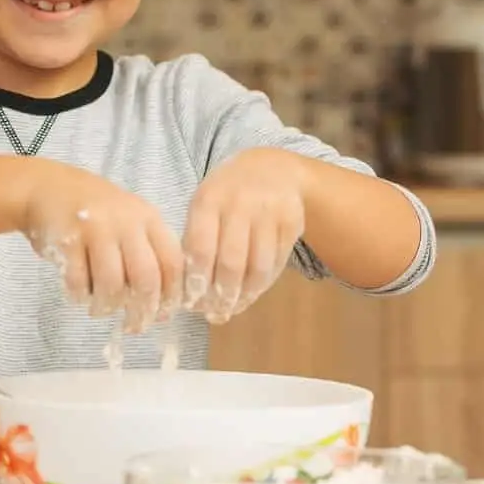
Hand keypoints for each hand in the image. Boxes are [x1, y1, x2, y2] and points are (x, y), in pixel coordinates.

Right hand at [20, 160, 185, 331]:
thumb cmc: (97, 214)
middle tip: (134, 326)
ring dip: (107, 306)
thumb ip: (149, 256)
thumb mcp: (131, 223)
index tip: (162, 315)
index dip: (170, 295)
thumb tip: (163, 310)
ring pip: (112, 284)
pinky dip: (80, 296)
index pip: (173, 262)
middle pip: (146, 277)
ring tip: (101, 310)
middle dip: (142, 310)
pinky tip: (79, 295)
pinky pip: (79, 281)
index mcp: (149, 218)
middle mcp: (126, 222)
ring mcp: (96, 229)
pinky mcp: (67, 240)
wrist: (48, 188)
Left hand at [184, 148, 307, 322]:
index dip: (198, 280)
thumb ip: (196, 242)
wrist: (273, 169)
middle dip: (223, 294)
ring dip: (246, 294)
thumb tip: (191, 293)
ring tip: (234, 308)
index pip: (202, 247)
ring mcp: (270, 211)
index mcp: (209, 199)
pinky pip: (278, 261)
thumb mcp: (205, 206)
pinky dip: (265, 282)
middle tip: (216, 314)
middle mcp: (240, 203)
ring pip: (259, 266)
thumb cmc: (227, 195)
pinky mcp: (292, 221)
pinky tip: (252, 292)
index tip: (194, 303)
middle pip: (232, 261)